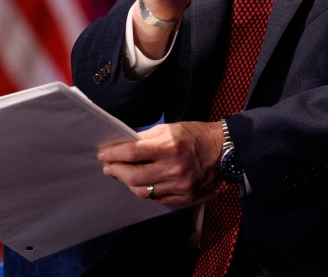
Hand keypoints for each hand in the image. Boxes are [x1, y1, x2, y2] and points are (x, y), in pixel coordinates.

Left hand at [98, 121, 223, 204]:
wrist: (223, 151)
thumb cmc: (195, 136)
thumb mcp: (170, 128)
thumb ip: (146, 137)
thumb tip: (125, 141)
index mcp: (169, 147)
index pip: (133, 152)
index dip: (114, 153)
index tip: (104, 154)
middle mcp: (173, 168)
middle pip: (134, 176)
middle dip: (117, 171)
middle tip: (109, 167)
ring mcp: (178, 186)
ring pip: (143, 191)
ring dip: (128, 183)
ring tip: (123, 175)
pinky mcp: (183, 197)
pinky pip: (157, 198)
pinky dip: (146, 190)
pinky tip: (142, 183)